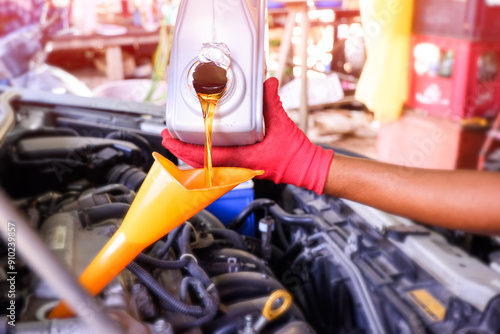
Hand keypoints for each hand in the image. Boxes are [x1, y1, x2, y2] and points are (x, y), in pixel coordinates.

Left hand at [162, 77, 333, 193]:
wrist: (306, 168)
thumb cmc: (294, 153)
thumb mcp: (282, 124)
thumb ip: (271, 101)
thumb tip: (267, 82)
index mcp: (243, 159)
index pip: (206, 156)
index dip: (184, 148)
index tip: (169, 139)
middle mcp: (238, 167)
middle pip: (200, 164)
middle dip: (181, 150)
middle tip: (168, 136)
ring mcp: (239, 169)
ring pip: (207, 166)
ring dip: (191, 153)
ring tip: (179, 140)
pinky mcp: (243, 168)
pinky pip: (218, 164)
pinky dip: (205, 155)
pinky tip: (202, 146)